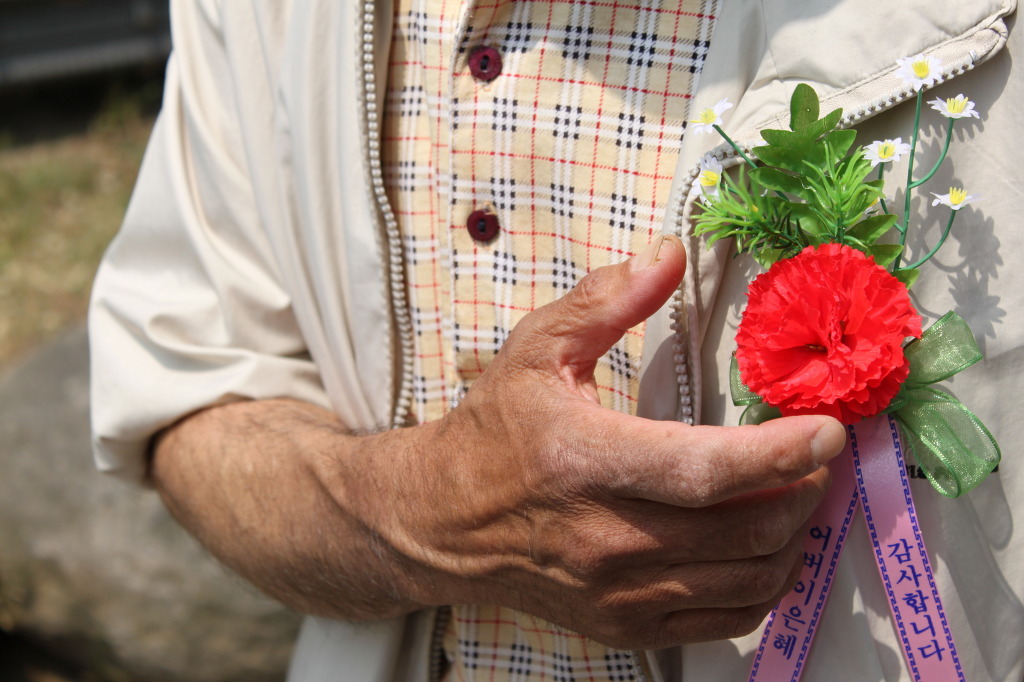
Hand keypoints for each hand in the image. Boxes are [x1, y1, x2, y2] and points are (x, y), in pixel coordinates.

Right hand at [333, 235, 845, 649]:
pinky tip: (767, 547)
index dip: (780, 453)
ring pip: (748, 581)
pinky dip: (765, 585)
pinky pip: (726, 621)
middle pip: (745, 530)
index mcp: (586, 462)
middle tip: (817, 455)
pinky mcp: (624, 627)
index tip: (829, 431)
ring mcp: (618, 594)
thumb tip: (669, 254)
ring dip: (794, 537)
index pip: (706, 470)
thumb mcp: (536, 350)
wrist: (439, 522)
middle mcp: (606, 539)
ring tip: (799, 495)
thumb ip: (605, 300)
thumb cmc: (492, 432)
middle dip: (804, 490)